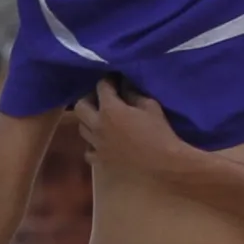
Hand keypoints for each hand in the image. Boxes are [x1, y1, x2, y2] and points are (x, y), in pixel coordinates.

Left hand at [76, 81, 197, 177]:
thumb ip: (133, 93)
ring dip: (90, 120)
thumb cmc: (159, 133)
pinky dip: (93, 144)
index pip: (102, 87)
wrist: (163, 164)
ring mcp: (96, 145)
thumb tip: (124, 85)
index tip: (116, 79)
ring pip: (82, 128)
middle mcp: (97, 126)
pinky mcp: (100, 161)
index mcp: (110, 109)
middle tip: (102, 99)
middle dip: (90, 98)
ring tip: (102, 120)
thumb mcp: (150, 106)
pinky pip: (88, 150)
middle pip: (80, 106)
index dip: (109, 80)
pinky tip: (103, 143)